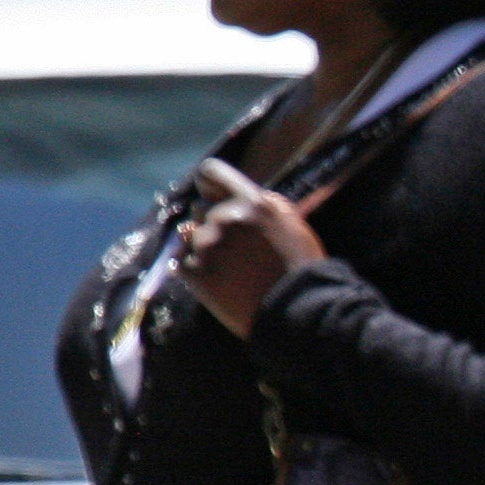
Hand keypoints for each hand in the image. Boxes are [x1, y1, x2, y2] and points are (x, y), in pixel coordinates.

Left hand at [173, 159, 320, 336]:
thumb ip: (260, 203)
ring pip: (191, 237)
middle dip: (214, 224)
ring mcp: (208, 246)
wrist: (299, 313)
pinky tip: (222, 285)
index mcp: (252, 203)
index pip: (210, 172)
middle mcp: (226, 218)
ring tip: (234, 272)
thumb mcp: (292, 224)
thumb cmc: (301, 269)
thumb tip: (224, 198)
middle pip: (201, 209)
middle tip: (239, 251)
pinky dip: (198, 272)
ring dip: (207, 250)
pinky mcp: (195, 272)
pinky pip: (183, 263)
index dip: (209, 184)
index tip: (213, 196)